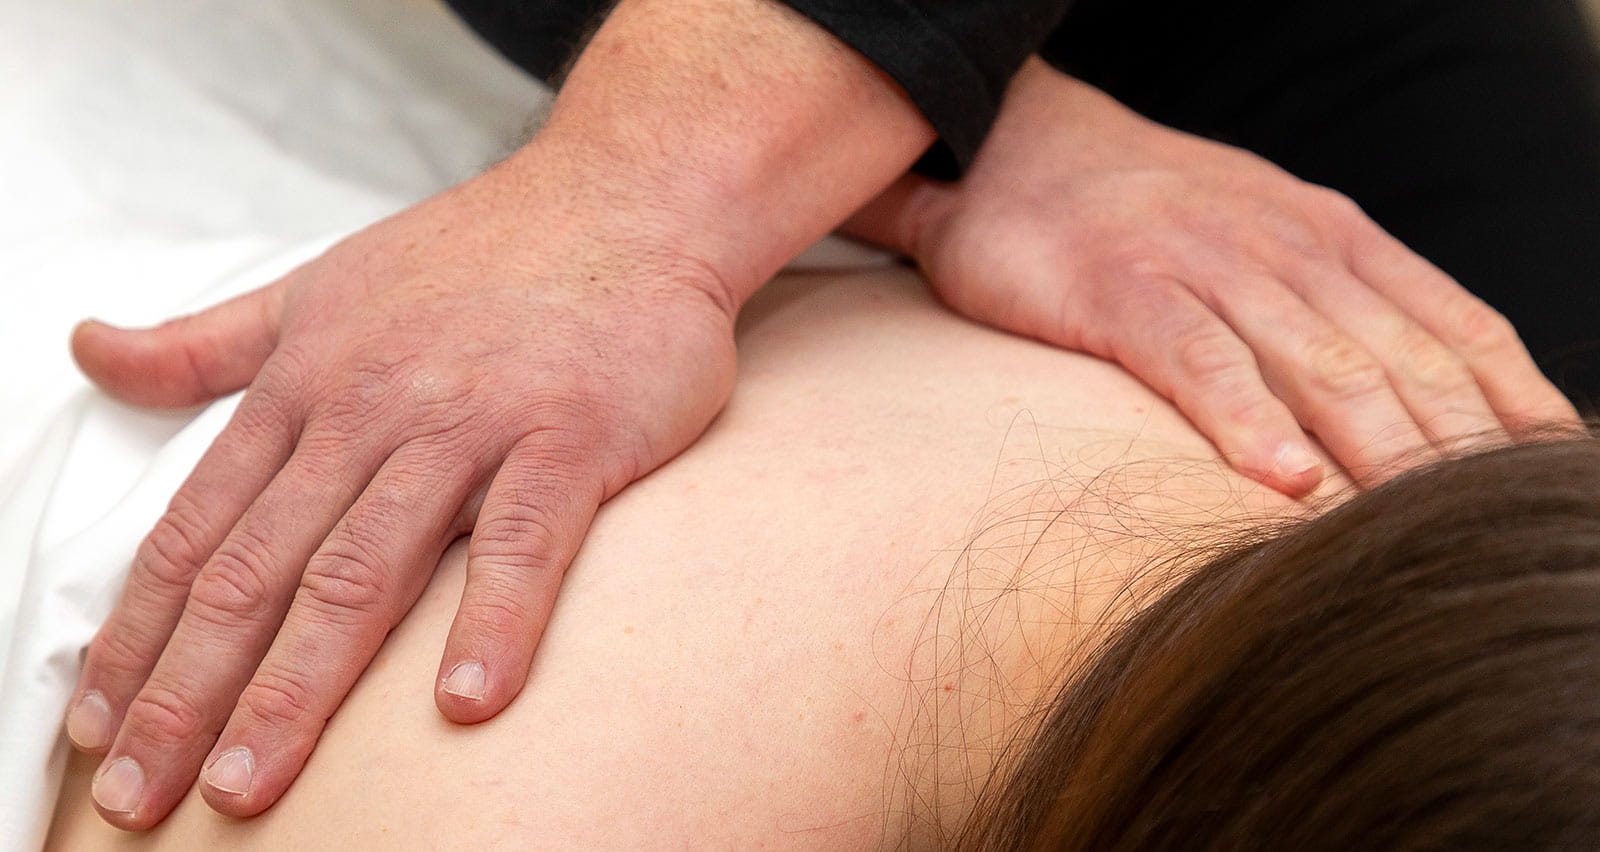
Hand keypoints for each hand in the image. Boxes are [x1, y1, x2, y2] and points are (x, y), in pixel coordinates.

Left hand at [62, 149, 738, 826]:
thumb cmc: (478, 255)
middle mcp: (369, 411)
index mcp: (305, 387)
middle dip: (189, 691)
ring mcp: (470, 423)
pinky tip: (463, 704)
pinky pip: (523, 539)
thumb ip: (208, 342)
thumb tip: (90, 348)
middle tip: (147, 796)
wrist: (622, 198)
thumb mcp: (317, 289)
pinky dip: (493, 621)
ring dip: (299, 683)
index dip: (139, 636)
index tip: (100, 725)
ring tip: (251, 780)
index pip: (196, 531)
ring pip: (364, 568)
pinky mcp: (569, 436)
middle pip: (259, 570)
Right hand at [844, 59, 1578, 493]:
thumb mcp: (1257, 239)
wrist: (1011, 140)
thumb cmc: (1136, 212)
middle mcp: (1285, 244)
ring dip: (1379, 448)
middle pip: (1401, 356)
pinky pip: (1196, 358)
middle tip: (1498, 529)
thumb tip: (1398, 399)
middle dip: (1460, 447)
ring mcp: (1204, 261)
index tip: (1552, 473)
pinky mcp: (1118, 287)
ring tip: (1417, 527)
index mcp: (1329, 235)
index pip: (1451, 322)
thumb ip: (1326, 305)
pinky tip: (1283, 480)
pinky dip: (1245, 419)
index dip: (1511, 400)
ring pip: (1318, 362)